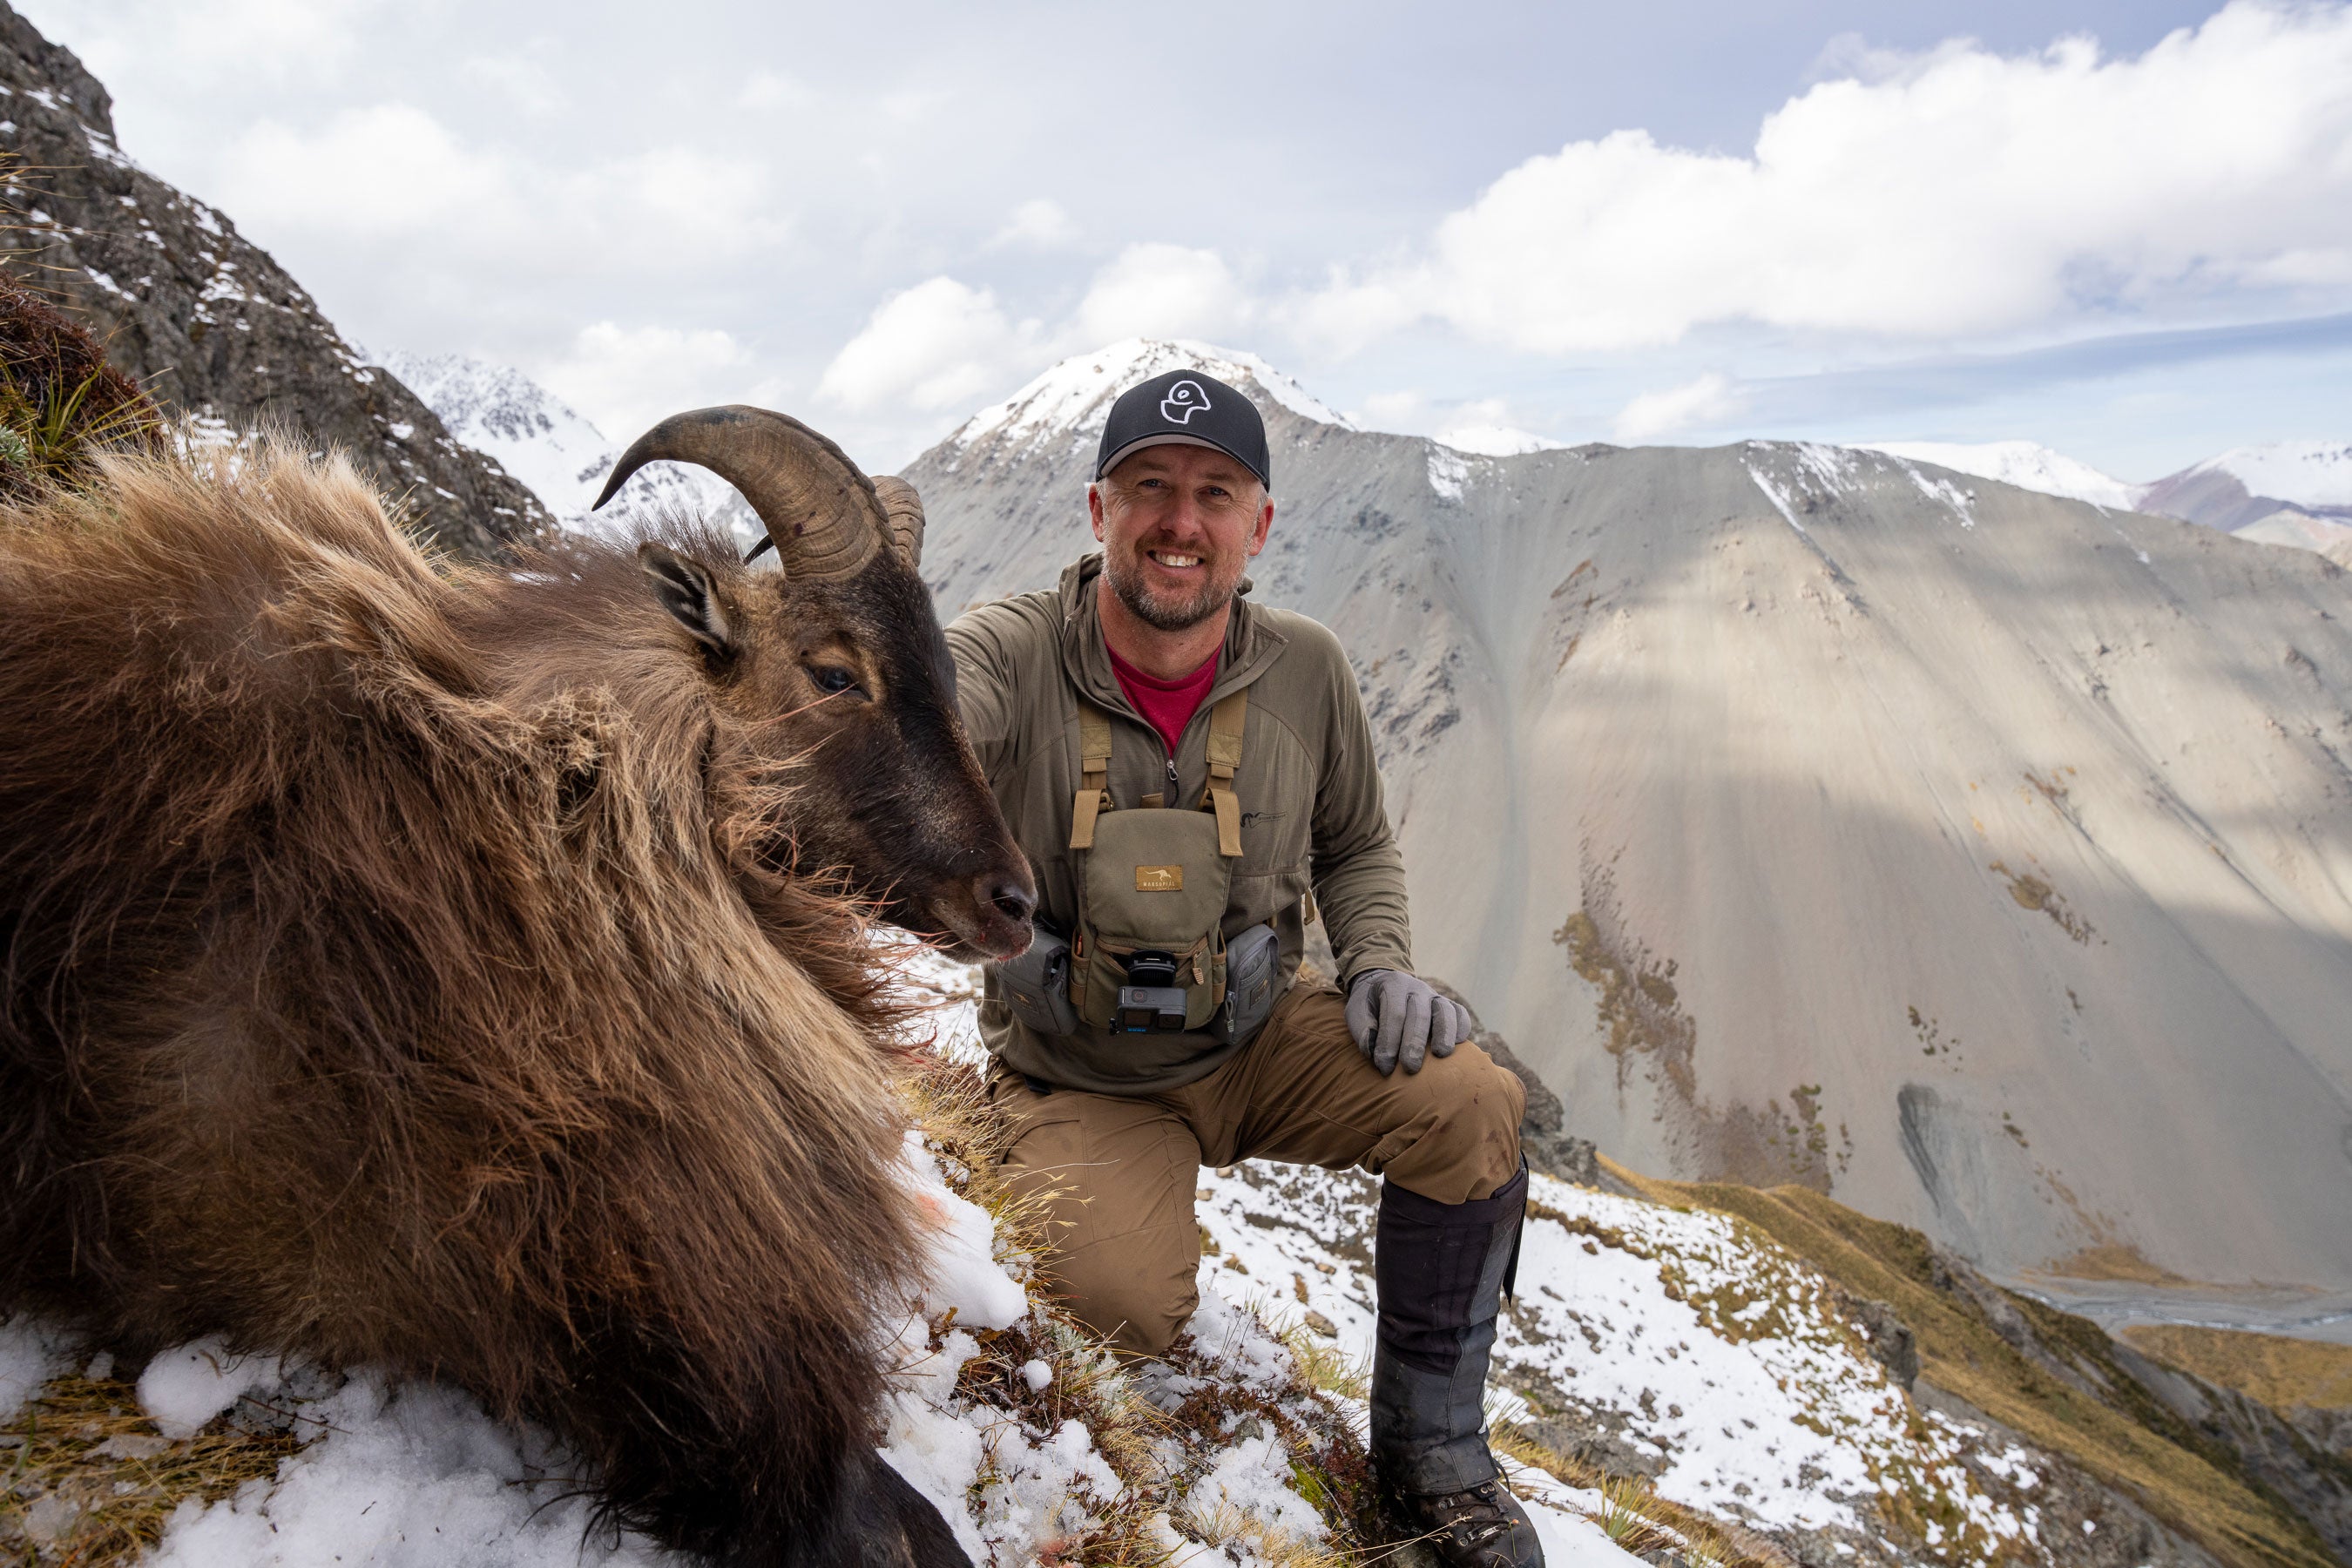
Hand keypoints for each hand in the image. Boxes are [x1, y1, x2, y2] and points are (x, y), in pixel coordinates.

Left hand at [1344, 969, 1470, 1075]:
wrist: (1383, 986)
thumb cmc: (1369, 1005)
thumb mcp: (1356, 1010)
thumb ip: (1361, 1028)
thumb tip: (1371, 1048)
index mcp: (1392, 985)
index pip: (1393, 1014)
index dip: (1389, 1041)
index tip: (1384, 1067)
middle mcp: (1416, 988)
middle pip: (1419, 1014)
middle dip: (1414, 1043)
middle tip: (1410, 1068)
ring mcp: (1434, 995)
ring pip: (1444, 1010)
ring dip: (1444, 1033)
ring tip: (1441, 1055)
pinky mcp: (1448, 1005)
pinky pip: (1459, 1013)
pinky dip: (1461, 1027)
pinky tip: (1457, 1045)